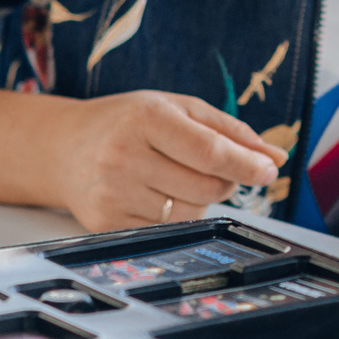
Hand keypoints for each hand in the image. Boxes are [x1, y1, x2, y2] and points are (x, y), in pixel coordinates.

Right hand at [47, 90, 286, 230]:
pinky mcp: (104, 223)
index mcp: (145, 118)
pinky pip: (166, 230)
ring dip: (199, 198)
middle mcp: (123, 156)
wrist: (63, 147)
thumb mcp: (178, 109)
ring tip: (174, 175)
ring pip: (190, 212)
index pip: (209, 151)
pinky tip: (155, 194)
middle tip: (212, 167)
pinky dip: (175, 215)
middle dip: (224, 180)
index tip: (269, 170)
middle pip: (205, 186)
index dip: (246, 164)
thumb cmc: (128, 122)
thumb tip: (275, 157)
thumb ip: (230, 130)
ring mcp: (112, 193)